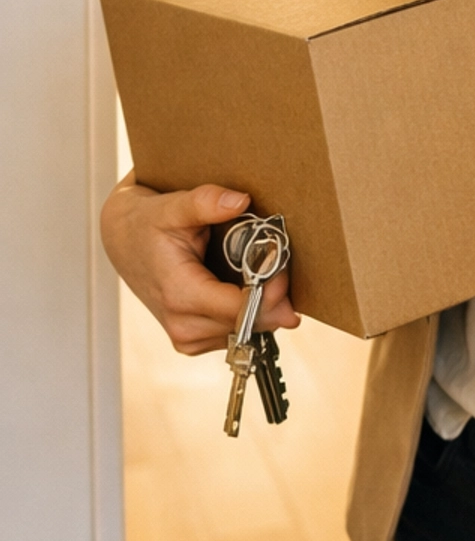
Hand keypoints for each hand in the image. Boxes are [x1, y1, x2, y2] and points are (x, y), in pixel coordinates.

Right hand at [100, 175, 299, 355]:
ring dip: (263, 304)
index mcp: (179, 296)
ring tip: (261, 271)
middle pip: (250, 323)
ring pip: (248, 331)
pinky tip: (245, 285)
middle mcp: (183, 326)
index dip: (271, 292)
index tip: (284, 268)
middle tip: (282, 264)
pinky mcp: (194, 340)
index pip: (241, 310)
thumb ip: (205, 202)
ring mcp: (188, 338)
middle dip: (273, 296)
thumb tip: (239, 200)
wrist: (124, 241)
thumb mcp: (172, 207)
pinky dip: (250, 311)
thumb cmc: (147, 225)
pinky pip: (237, 332)